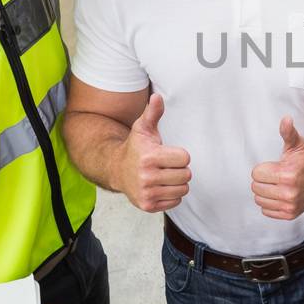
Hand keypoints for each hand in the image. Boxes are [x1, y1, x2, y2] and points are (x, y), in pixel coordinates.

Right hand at [116, 94, 190, 211]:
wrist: (116, 170)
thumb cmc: (135, 147)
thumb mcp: (142, 128)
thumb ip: (153, 113)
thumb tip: (157, 97)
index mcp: (149, 157)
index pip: (185, 158)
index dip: (179, 155)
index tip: (167, 153)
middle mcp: (146, 177)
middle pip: (186, 175)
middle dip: (179, 169)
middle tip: (166, 166)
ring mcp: (147, 193)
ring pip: (183, 190)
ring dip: (177, 183)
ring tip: (164, 176)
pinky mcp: (148, 206)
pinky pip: (176, 202)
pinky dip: (171, 195)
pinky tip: (160, 186)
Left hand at [251, 117, 303, 220]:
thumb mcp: (297, 144)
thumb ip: (288, 132)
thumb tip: (286, 119)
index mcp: (287, 174)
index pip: (256, 174)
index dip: (263, 168)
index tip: (273, 166)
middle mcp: (289, 192)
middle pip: (255, 188)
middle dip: (262, 180)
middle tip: (274, 176)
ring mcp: (289, 205)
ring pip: (259, 200)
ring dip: (264, 193)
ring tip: (276, 185)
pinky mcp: (290, 214)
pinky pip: (266, 211)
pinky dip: (269, 204)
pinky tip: (279, 195)